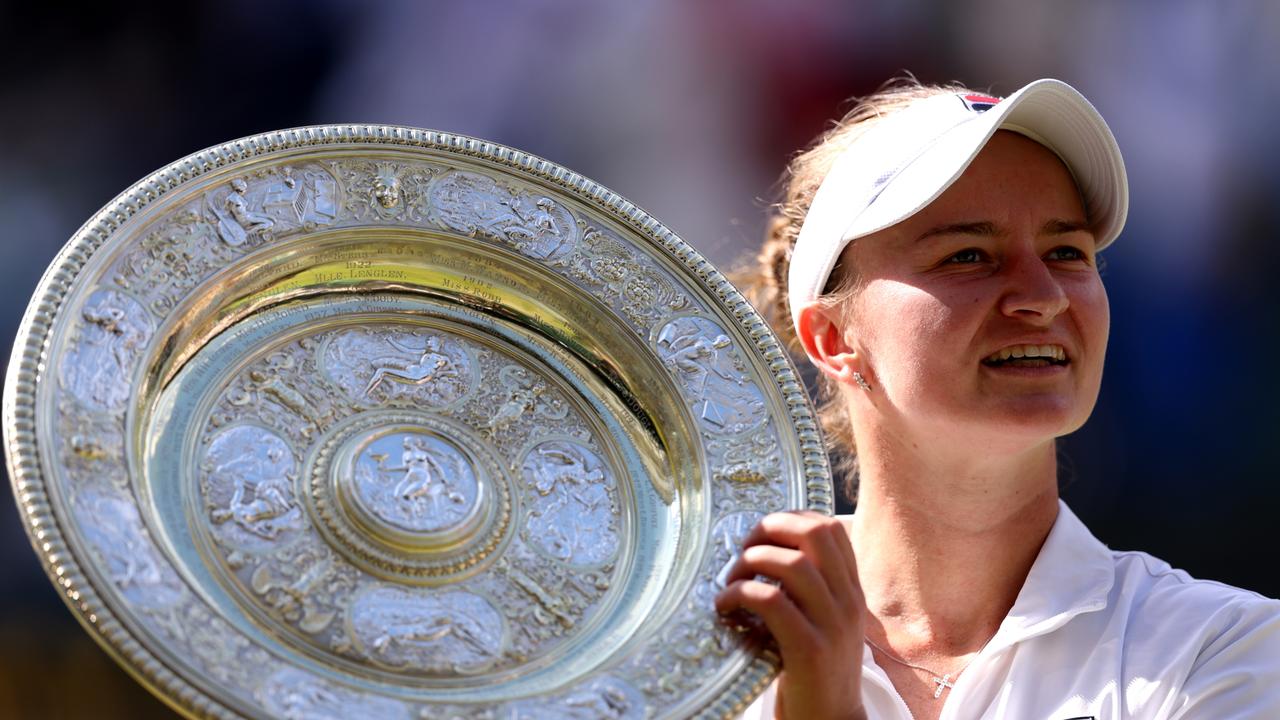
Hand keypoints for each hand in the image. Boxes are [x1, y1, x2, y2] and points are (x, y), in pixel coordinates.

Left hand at [714, 511, 866, 719]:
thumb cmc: (815, 670)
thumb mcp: (823, 622)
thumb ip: (808, 590)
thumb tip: (763, 551)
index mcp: (852, 591)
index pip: (831, 528)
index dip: (791, 518)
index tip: (763, 535)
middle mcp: (849, 602)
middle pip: (815, 534)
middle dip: (771, 529)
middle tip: (744, 549)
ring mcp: (833, 625)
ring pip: (792, 564)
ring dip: (750, 563)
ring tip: (731, 581)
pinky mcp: (810, 650)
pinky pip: (772, 601)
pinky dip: (741, 594)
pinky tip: (726, 606)